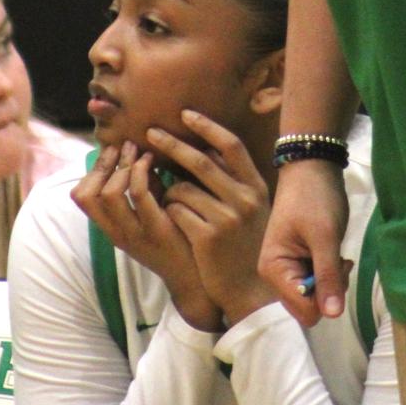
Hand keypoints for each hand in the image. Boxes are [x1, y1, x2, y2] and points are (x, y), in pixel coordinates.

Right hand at [72, 143, 219, 330]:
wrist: (199, 278)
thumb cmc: (178, 237)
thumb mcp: (153, 212)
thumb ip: (144, 187)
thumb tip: (138, 150)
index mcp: (112, 230)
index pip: (82, 197)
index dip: (92, 170)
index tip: (112, 151)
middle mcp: (117, 233)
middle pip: (87, 194)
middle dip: (104, 163)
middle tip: (123, 145)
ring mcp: (134, 233)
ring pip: (109, 193)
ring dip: (122, 165)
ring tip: (137, 150)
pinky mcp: (156, 230)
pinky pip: (138, 194)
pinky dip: (141, 171)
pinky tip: (153, 161)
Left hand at [149, 112, 275, 327]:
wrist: (250, 290)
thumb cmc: (245, 245)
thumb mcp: (250, 209)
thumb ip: (232, 182)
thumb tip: (202, 149)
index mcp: (255, 187)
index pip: (231, 146)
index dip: (207, 126)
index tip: (185, 114)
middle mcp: (244, 199)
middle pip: (200, 160)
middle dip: (171, 144)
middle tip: (150, 132)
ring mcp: (226, 218)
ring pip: (181, 188)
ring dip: (168, 190)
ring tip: (171, 202)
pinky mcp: (208, 237)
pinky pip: (175, 211)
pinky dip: (168, 211)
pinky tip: (174, 221)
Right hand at [259, 157, 349, 327]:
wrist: (312, 168)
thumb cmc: (315, 198)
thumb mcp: (325, 237)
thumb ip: (328, 276)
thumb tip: (333, 315)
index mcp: (273, 270)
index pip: (303, 310)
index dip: (325, 297)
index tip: (336, 268)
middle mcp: (276, 275)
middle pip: (308, 307)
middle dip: (328, 289)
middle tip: (338, 261)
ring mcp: (288, 270)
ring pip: (315, 297)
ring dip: (331, 280)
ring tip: (337, 254)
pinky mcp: (300, 263)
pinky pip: (317, 283)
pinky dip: (330, 273)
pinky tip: (335, 255)